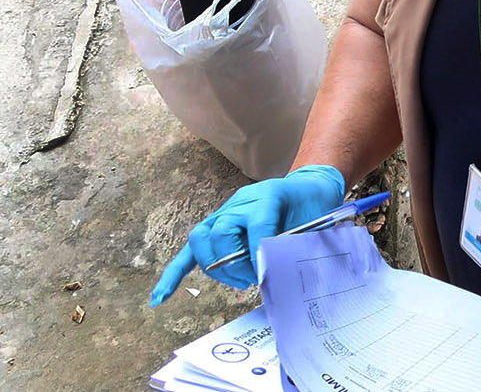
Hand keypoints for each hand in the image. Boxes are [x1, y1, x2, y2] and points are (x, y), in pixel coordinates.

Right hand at [150, 164, 344, 305]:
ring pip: (202, 241)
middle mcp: (239, 204)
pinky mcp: (214, 228)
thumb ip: (295, 243)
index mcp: (267, 198)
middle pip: (222, 234)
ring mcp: (223, 214)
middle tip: (256, 277)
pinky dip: (174, 274)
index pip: (256, 226)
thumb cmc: (311, 207)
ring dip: (216, 268)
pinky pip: (190, 252)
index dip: (260, 252)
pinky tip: (160, 297)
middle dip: (236, 264)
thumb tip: (275, 273)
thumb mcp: (314, 221)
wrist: (307, 188)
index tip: (266, 273)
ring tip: (240, 280)